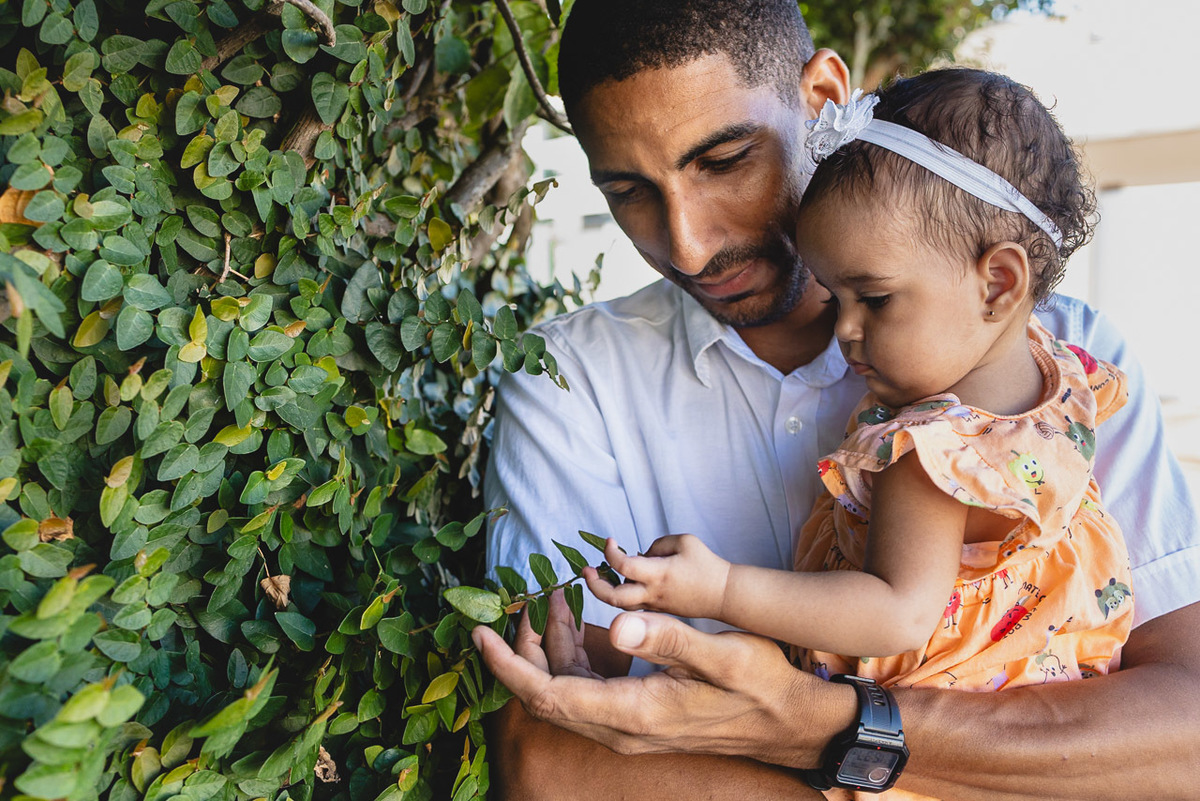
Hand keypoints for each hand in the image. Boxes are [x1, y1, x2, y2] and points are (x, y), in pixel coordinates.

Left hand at [472, 590, 853, 768]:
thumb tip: (616, 624)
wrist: (789, 723)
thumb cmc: (760, 687)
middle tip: (516, 604)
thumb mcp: (721, 656)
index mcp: (633, 712)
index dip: (507, 666)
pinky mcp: (639, 717)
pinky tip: (586, 624)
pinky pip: (590, 689)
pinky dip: (577, 656)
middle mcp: (622, 726)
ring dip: (552, 647)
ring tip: (555, 598)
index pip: (548, 695)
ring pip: (568, 690)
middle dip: (522, 650)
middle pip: (547, 695)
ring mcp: (630, 725)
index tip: (478, 636)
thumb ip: (668, 639)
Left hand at [582, 534, 731, 620]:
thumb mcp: (684, 542)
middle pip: (614, 598)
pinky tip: (619, 580)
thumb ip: (656, 545)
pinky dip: (621, 593)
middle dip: (594, 586)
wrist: (724, 595)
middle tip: (586, 571)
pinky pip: (632, 605)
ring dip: (606, 590)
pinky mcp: (658, 611)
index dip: (610, 552)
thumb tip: (639, 555)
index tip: (610, 541)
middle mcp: (653, 594)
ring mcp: (655, 606)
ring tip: (600, 574)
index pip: (624, 566)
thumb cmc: (706, 565)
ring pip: (620, 605)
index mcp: (659, 574)